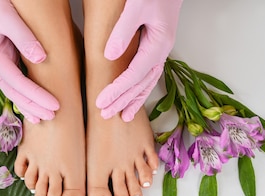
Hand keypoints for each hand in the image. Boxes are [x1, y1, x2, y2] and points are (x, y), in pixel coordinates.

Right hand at [0, 0, 58, 122]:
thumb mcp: (7, 15)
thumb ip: (23, 36)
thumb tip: (41, 58)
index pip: (16, 82)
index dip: (35, 96)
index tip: (54, 105)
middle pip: (13, 91)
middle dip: (32, 105)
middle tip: (52, 116)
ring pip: (13, 88)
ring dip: (27, 103)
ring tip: (42, 117)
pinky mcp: (6, 53)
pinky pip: (16, 78)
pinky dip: (25, 92)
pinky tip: (33, 101)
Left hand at [97, 0, 182, 121]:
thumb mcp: (137, 6)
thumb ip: (123, 31)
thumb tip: (109, 56)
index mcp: (159, 43)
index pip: (134, 75)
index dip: (117, 91)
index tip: (101, 102)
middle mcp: (162, 50)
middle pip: (141, 83)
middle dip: (123, 101)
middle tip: (105, 115)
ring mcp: (161, 49)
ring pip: (148, 82)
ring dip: (134, 100)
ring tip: (122, 116)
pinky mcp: (156, 46)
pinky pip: (149, 74)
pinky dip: (141, 89)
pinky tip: (134, 98)